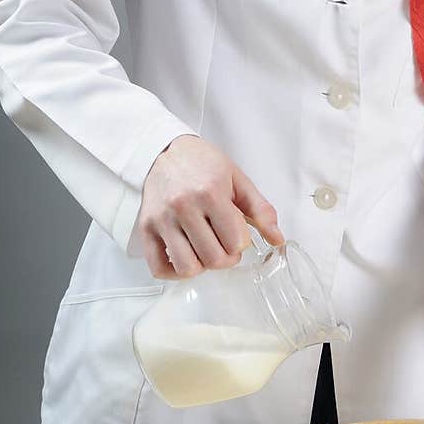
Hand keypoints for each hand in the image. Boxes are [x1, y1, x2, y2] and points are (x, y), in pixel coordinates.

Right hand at [138, 134, 284, 279]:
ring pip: (188, 267)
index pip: (235, 241)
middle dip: (226, 257)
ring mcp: (162, 219)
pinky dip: (175, 272)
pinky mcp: (145, 229)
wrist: (165, 151)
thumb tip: (278, 239)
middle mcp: (183, 207)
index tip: (237, 233)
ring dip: (203, 266)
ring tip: (205, 249)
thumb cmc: (203, 164)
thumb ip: (261, 210)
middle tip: (225, 244)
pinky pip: (159, 268)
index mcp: (210, 192)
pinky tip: (187, 258)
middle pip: (213, 258)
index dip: (241, 243)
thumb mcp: (238, 180)